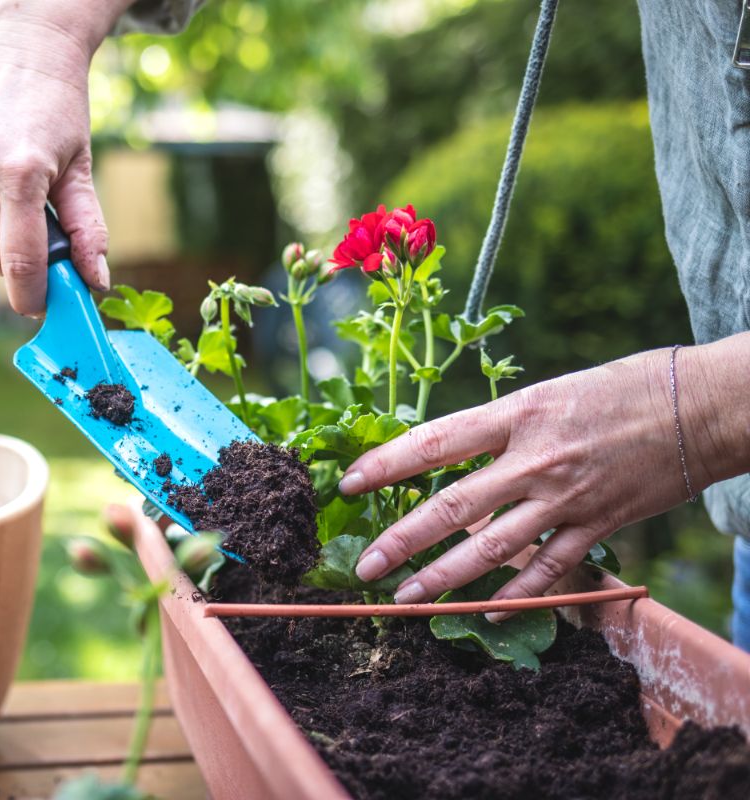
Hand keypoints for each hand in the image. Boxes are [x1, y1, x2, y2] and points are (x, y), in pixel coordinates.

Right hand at [0, 3, 114, 314]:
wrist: (27, 46)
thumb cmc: (60, 108)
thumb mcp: (82, 167)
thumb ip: (88, 228)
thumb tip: (95, 282)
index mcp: (22, 172)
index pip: (19, 261)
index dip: (28, 295)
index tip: (36, 306)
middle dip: (3, 266)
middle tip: (24, 253)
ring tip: (3, 214)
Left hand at [342, 347, 708, 617]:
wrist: (702, 405)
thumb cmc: (622, 388)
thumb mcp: (548, 394)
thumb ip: (501, 430)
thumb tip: (451, 458)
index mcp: (518, 414)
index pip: (435, 442)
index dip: (386, 463)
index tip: (348, 481)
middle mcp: (535, 459)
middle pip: (452, 506)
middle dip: (402, 540)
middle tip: (365, 567)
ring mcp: (567, 497)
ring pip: (494, 548)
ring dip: (445, 578)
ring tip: (407, 598)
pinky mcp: (599, 525)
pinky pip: (551, 570)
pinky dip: (518, 595)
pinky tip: (487, 612)